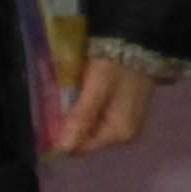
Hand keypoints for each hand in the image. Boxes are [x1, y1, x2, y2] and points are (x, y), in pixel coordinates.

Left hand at [43, 57, 157, 156]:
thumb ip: (81, 118)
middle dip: (70, 124)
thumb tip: (62, 148)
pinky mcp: (126, 113)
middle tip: (59, 101)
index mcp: (119, 134)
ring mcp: (127, 125)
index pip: (80, 148)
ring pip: (91, 128)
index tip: (49, 116)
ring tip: (69, 95)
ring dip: (78, 115)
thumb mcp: (96, 88)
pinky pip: (99, 119)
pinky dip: (88, 109)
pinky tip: (83, 94)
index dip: (62, 135)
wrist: (141, 43)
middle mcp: (124, 135)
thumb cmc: (116, 65)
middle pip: (86, 139)